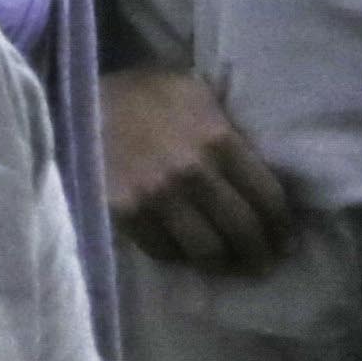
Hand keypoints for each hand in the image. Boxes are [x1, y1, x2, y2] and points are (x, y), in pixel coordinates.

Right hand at [103, 63, 300, 274]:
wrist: (76, 101)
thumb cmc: (142, 95)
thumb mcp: (194, 93)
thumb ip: (227, 128)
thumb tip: (263, 170)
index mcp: (218, 138)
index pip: (267, 197)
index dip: (282, 226)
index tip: (285, 241)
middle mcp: (193, 171)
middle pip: (242, 231)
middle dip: (259, 254)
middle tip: (263, 264)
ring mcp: (158, 196)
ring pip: (207, 251)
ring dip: (223, 265)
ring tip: (228, 267)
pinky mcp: (127, 214)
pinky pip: (165, 252)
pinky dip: (179, 257)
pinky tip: (185, 253)